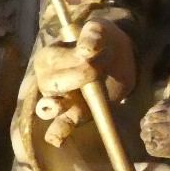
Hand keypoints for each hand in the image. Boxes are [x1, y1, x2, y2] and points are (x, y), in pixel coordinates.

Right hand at [33, 21, 135, 147]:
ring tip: (61, 105)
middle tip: (96, 70)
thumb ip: (94, 35)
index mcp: (51, 56)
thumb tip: (88, 48)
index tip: (91, 54)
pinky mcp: (74, 115)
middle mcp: (49, 79)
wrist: (120, 59)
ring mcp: (60, 100)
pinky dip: (58, 131)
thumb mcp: (101, 31)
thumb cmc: (103, 42)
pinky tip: (57, 139)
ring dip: (57, 107)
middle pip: (52, 82)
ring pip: (52, 106)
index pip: (52, 59)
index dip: (70, 59)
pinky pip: (62, 125)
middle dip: (75, 78)